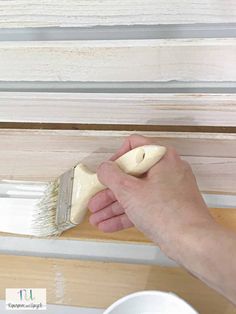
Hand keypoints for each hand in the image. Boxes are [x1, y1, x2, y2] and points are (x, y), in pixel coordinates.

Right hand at [88, 135, 213, 257]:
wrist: (192, 241)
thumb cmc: (169, 213)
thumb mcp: (130, 190)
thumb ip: (111, 175)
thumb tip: (104, 168)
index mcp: (161, 157)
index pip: (134, 146)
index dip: (116, 157)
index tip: (106, 171)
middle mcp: (167, 170)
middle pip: (131, 174)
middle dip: (109, 191)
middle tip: (96, 200)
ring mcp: (168, 190)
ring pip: (135, 193)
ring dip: (114, 206)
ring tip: (97, 217)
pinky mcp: (168, 207)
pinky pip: (142, 206)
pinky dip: (126, 214)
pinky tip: (109, 224)